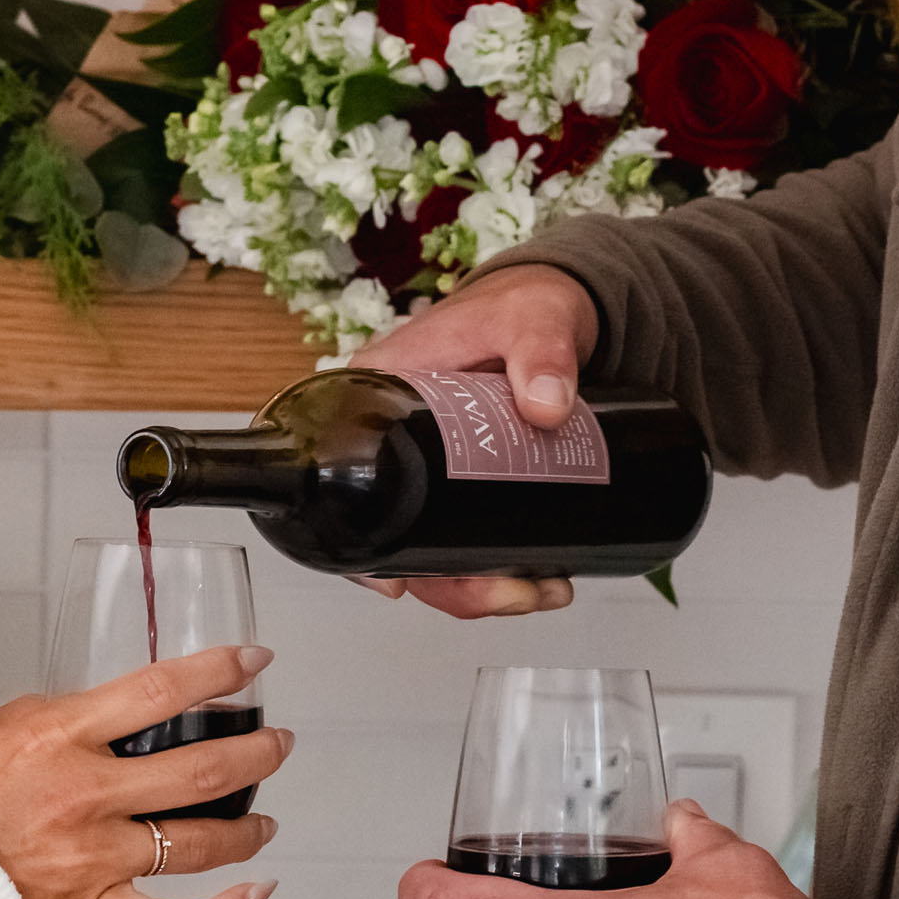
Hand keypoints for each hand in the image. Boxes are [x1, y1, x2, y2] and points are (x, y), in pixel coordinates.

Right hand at [0, 645, 291, 898]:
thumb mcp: (2, 724)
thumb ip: (65, 716)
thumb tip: (112, 709)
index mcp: (61, 739)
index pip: (159, 691)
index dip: (218, 672)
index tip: (251, 662)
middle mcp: (87, 797)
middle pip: (201, 768)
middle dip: (256, 752)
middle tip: (277, 743)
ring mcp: (96, 857)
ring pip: (200, 842)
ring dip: (248, 825)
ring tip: (265, 816)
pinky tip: (255, 894)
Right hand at [346, 264, 601, 618]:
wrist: (558, 313)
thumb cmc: (524, 306)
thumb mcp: (535, 321)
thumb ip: (542, 354)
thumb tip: (546, 405)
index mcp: (379, 393)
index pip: (340, 480)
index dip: (360, 549)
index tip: (397, 584)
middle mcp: (394, 438)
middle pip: (394, 538)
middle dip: (451, 584)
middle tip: (512, 592)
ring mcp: (428, 466)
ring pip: (433, 548)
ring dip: (480, 586)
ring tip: (542, 591)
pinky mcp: (465, 482)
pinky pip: (464, 537)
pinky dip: (496, 568)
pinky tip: (538, 580)